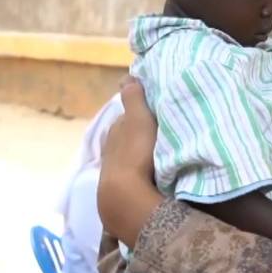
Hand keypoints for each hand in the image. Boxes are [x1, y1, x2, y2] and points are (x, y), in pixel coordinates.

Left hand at [97, 79, 162, 247]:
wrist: (126, 196)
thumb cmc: (136, 153)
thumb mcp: (139, 119)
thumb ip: (134, 99)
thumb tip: (127, 76)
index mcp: (115, 131)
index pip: (126, 118)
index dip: (138, 114)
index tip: (154, 113)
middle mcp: (110, 149)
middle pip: (126, 138)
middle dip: (140, 135)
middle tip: (161, 133)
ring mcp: (113, 172)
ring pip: (129, 157)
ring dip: (141, 155)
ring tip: (160, 155)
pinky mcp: (120, 191)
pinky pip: (132, 175)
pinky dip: (141, 172)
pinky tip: (152, 175)